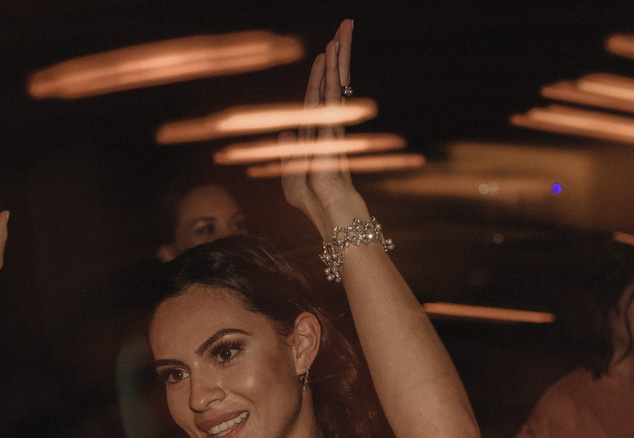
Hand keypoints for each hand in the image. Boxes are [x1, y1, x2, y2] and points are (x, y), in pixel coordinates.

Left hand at [280, 20, 368, 235]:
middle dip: (339, 52)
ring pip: (333, 84)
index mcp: (318, 132)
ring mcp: (331, 128)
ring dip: (337, 56)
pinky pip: (329, 101)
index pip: (318, 95)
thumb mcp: (291, 179)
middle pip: (332, 81)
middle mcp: (327, 125)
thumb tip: (287, 131)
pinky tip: (331, 60)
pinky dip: (329, 79)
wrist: (330, 217)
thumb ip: (288, 156)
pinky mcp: (330, 136)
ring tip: (342, 30)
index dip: (322, 71)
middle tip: (346, 25)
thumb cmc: (313, 203)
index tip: (328, 48)